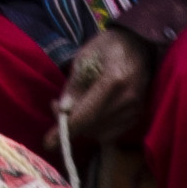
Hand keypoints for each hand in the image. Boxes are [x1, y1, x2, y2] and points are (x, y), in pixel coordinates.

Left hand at [58, 26, 155, 150]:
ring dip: (83, 127)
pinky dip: (96, 128)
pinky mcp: (139, 115)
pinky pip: (112, 133)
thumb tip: (63, 111)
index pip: (87, 114)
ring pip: (101, 133)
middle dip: (71, 123)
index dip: (67, 129)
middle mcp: (128, 98)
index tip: (48, 143)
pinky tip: (90, 112)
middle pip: (93, 126)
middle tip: (56, 106)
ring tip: (73, 106)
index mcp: (114, 80)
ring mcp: (136, 109)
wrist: (138, 45)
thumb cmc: (108, 46)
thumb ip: (74, 85)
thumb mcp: (84, 58)